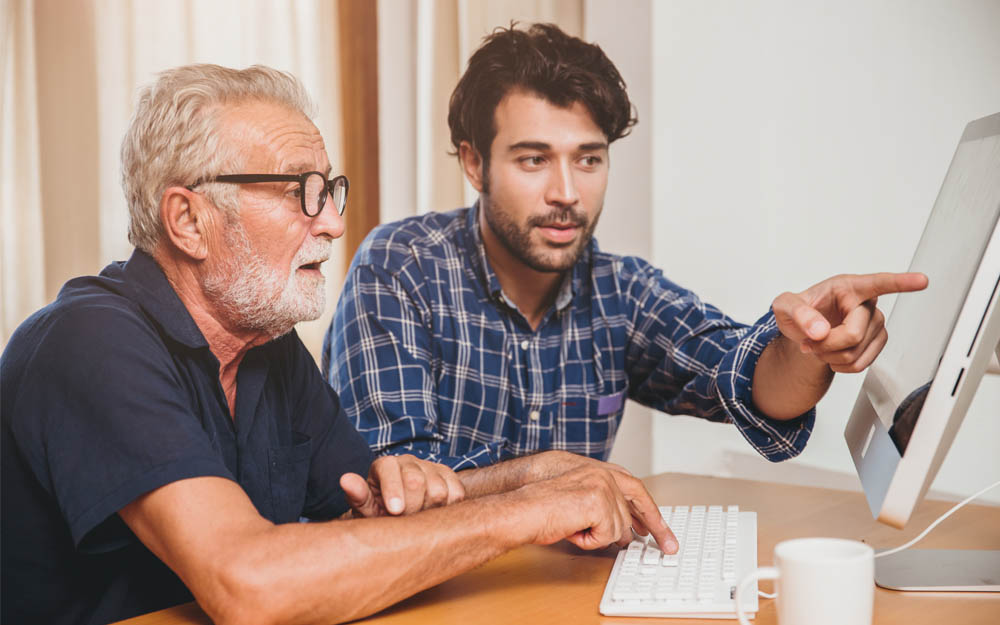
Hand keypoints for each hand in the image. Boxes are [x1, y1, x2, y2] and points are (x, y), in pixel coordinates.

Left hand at [340, 455, 465, 517]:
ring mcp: (430, 467)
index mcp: (384, 465)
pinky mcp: (449, 476)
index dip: (393, 491)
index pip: (390, 470)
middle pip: (416, 481)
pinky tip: (433, 513)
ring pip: (438, 489)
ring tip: (417, 518)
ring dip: (429, 510)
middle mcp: (408, 461)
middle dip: (411, 508)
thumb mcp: (365, 508)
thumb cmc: (379, 512)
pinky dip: (447, 508)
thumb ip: (357, 495)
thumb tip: (346, 480)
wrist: (400, 514)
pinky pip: (456, 493)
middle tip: (404, 522)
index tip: (395, 511)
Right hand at [516, 466, 677, 552]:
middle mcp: (605, 475)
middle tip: (669, 546)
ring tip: (574, 528)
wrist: (523, 509)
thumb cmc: (542, 508)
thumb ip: (603, 508)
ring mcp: (604, 487)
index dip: (651, 512)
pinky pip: (607, 535)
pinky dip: (589, 541)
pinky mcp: (599, 502)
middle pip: (635, 511)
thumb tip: (626, 531)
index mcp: (601, 472)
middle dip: (656, 530)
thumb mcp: (579, 503)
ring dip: (597, 537)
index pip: (636, 491)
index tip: (662, 530)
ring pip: (619, 529)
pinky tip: (573, 530)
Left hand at [772, 272, 927, 372]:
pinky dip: (839, 366)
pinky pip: (859, 365)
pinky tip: (831, 354)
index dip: (901, 282)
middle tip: (810, 341)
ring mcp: (874, 324)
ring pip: (855, 353)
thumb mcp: (785, 306)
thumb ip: (797, 313)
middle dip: (825, 344)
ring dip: (829, 356)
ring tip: (819, 345)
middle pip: (852, 334)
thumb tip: (819, 331)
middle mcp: (866, 304)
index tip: (922, 280)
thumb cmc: (799, 311)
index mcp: (848, 287)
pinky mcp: (876, 343)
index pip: (878, 283)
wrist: (804, 329)